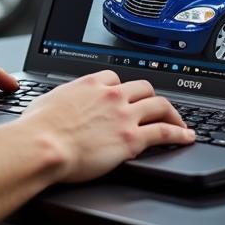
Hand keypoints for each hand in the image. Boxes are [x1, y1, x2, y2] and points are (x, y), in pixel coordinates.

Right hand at [19, 70, 194, 182]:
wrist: (44, 146)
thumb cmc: (39, 127)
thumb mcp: (49, 101)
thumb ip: (64, 99)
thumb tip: (60, 104)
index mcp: (91, 84)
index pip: (116, 78)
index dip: (123, 88)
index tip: (127, 96)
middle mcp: (111, 95)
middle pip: (143, 87)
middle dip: (151, 97)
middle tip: (157, 107)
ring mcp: (124, 116)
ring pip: (159, 105)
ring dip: (172, 113)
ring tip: (179, 121)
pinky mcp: (132, 138)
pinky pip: (164, 132)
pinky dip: (179, 133)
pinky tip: (186, 136)